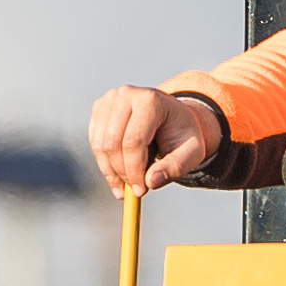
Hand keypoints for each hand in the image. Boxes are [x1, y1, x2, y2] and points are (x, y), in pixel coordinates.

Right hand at [88, 85, 223, 195]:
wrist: (174, 117)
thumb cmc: (183, 135)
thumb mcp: (191, 153)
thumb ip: (174, 168)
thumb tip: (150, 182)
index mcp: (150, 100)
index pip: (133, 141)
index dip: (134, 170)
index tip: (141, 190)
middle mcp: (126, 94)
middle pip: (113, 143)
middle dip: (122, 173)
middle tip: (134, 190)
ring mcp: (110, 99)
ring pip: (100, 145)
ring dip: (111, 171)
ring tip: (127, 183)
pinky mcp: (99, 108)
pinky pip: (95, 143)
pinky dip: (105, 163)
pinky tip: (119, 172)